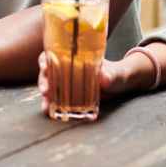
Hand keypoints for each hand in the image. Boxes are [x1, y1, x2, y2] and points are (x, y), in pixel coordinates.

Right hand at [36, 51, 153, 115]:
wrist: (121, 86)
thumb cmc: (118, 74)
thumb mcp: (117, 74)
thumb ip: (111, 75)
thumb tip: (104, 78)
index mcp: (75, 57)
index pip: (54, 54)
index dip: (46, 59)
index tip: (44, 65)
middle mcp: (68, 69)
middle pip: (49, 72)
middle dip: (44, 80)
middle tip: (45, 90)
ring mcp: (68, 84)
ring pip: (51, 87)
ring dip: (46, 97)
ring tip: (45, 106)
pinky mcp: (71, 97)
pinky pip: (58, 100)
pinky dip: (52, 106)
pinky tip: (49, 112)